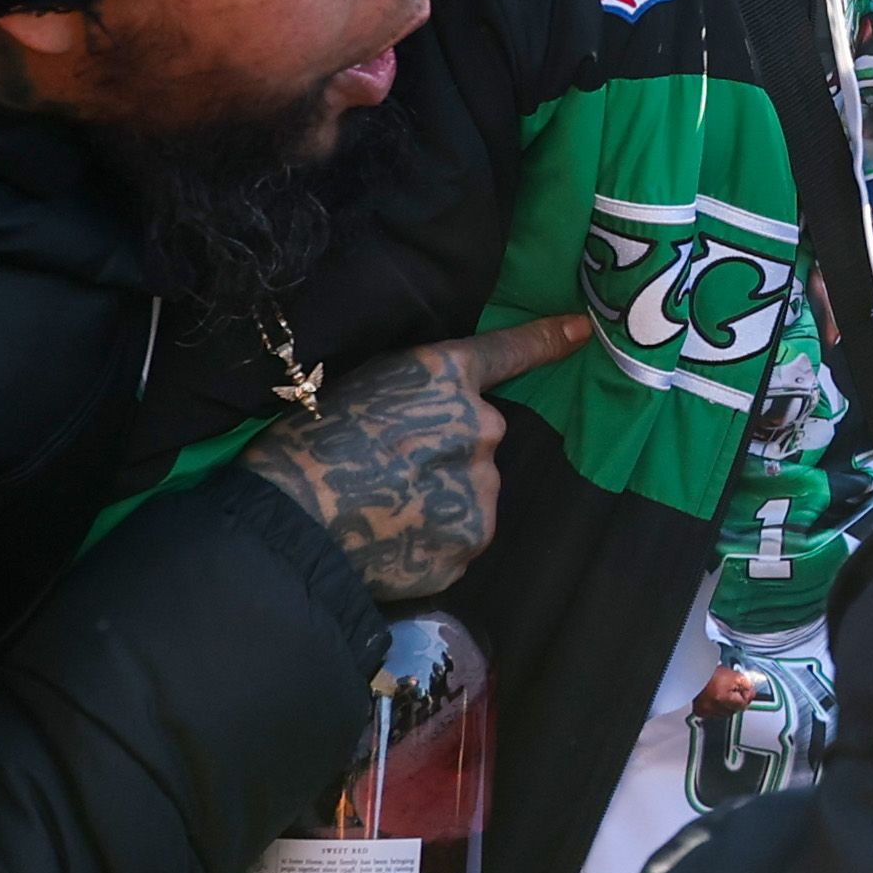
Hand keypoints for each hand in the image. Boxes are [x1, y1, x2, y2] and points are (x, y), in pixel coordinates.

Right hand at [241, 314, 591, 600]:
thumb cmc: (305, 446)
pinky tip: (392, 543)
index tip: (583, 330)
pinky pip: (458, 538)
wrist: (289, 524)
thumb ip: (418, 397)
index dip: (547, 338)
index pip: (508, 352)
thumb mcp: (362, 389)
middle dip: (446, 454)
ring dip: (442, 500)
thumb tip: (441, 419)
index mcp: (443, 377)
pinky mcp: (471, 543)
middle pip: (479, 438)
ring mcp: (481, 489)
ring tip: (384, 511)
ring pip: (471, 492)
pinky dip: (432, 541)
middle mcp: (480, 426)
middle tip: (387, 472)